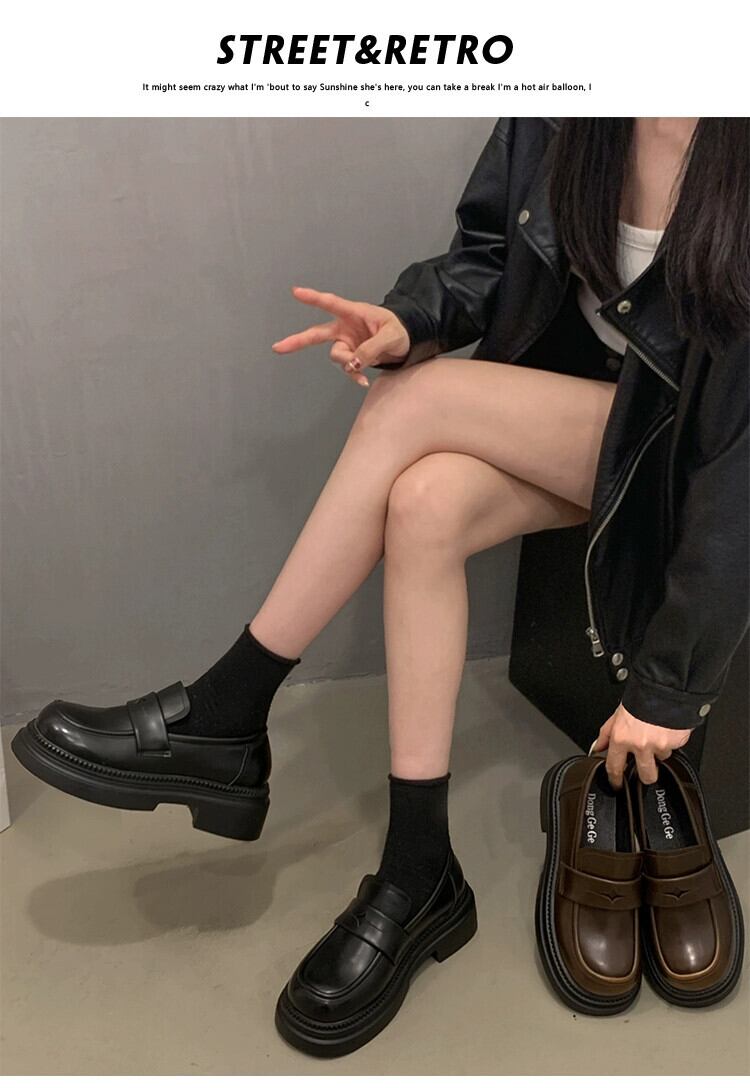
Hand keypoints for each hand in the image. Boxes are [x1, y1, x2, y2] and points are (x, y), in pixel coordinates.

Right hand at [271, 286, 410, 387]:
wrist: (407, 342)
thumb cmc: (400, 330)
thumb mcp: (390, 337)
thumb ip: (371, 349)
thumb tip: (352, 364)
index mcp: (354, 313)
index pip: (331, 304)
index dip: (313, 298)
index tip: (296, 292)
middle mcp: (345, 328)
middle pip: (316, 334)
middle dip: (297, 341)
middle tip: (278, 347)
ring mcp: (347, 342)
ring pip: (337, 357)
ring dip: (349, 364)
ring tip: (365, 368)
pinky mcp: (351, 356)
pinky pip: (347, 368)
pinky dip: (354, 375)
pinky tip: (363, 382)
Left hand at [592, 702, 691, 787]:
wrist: (664, 689)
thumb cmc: (640, 699)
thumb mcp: (617, 715)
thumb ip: (606, 733)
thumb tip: (598, 747)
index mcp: (621, 738)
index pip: (614, 767)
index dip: (615, 780)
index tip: (617, 785)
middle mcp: (640, 745)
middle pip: (646, 775)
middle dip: (647, 775)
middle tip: (646, 767)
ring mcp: (659, 746)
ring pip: (662, 758)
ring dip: (660, 750)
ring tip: (657, 734)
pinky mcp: (676, 743)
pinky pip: (673, 747)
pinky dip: (671, 740)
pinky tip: (667, 729)